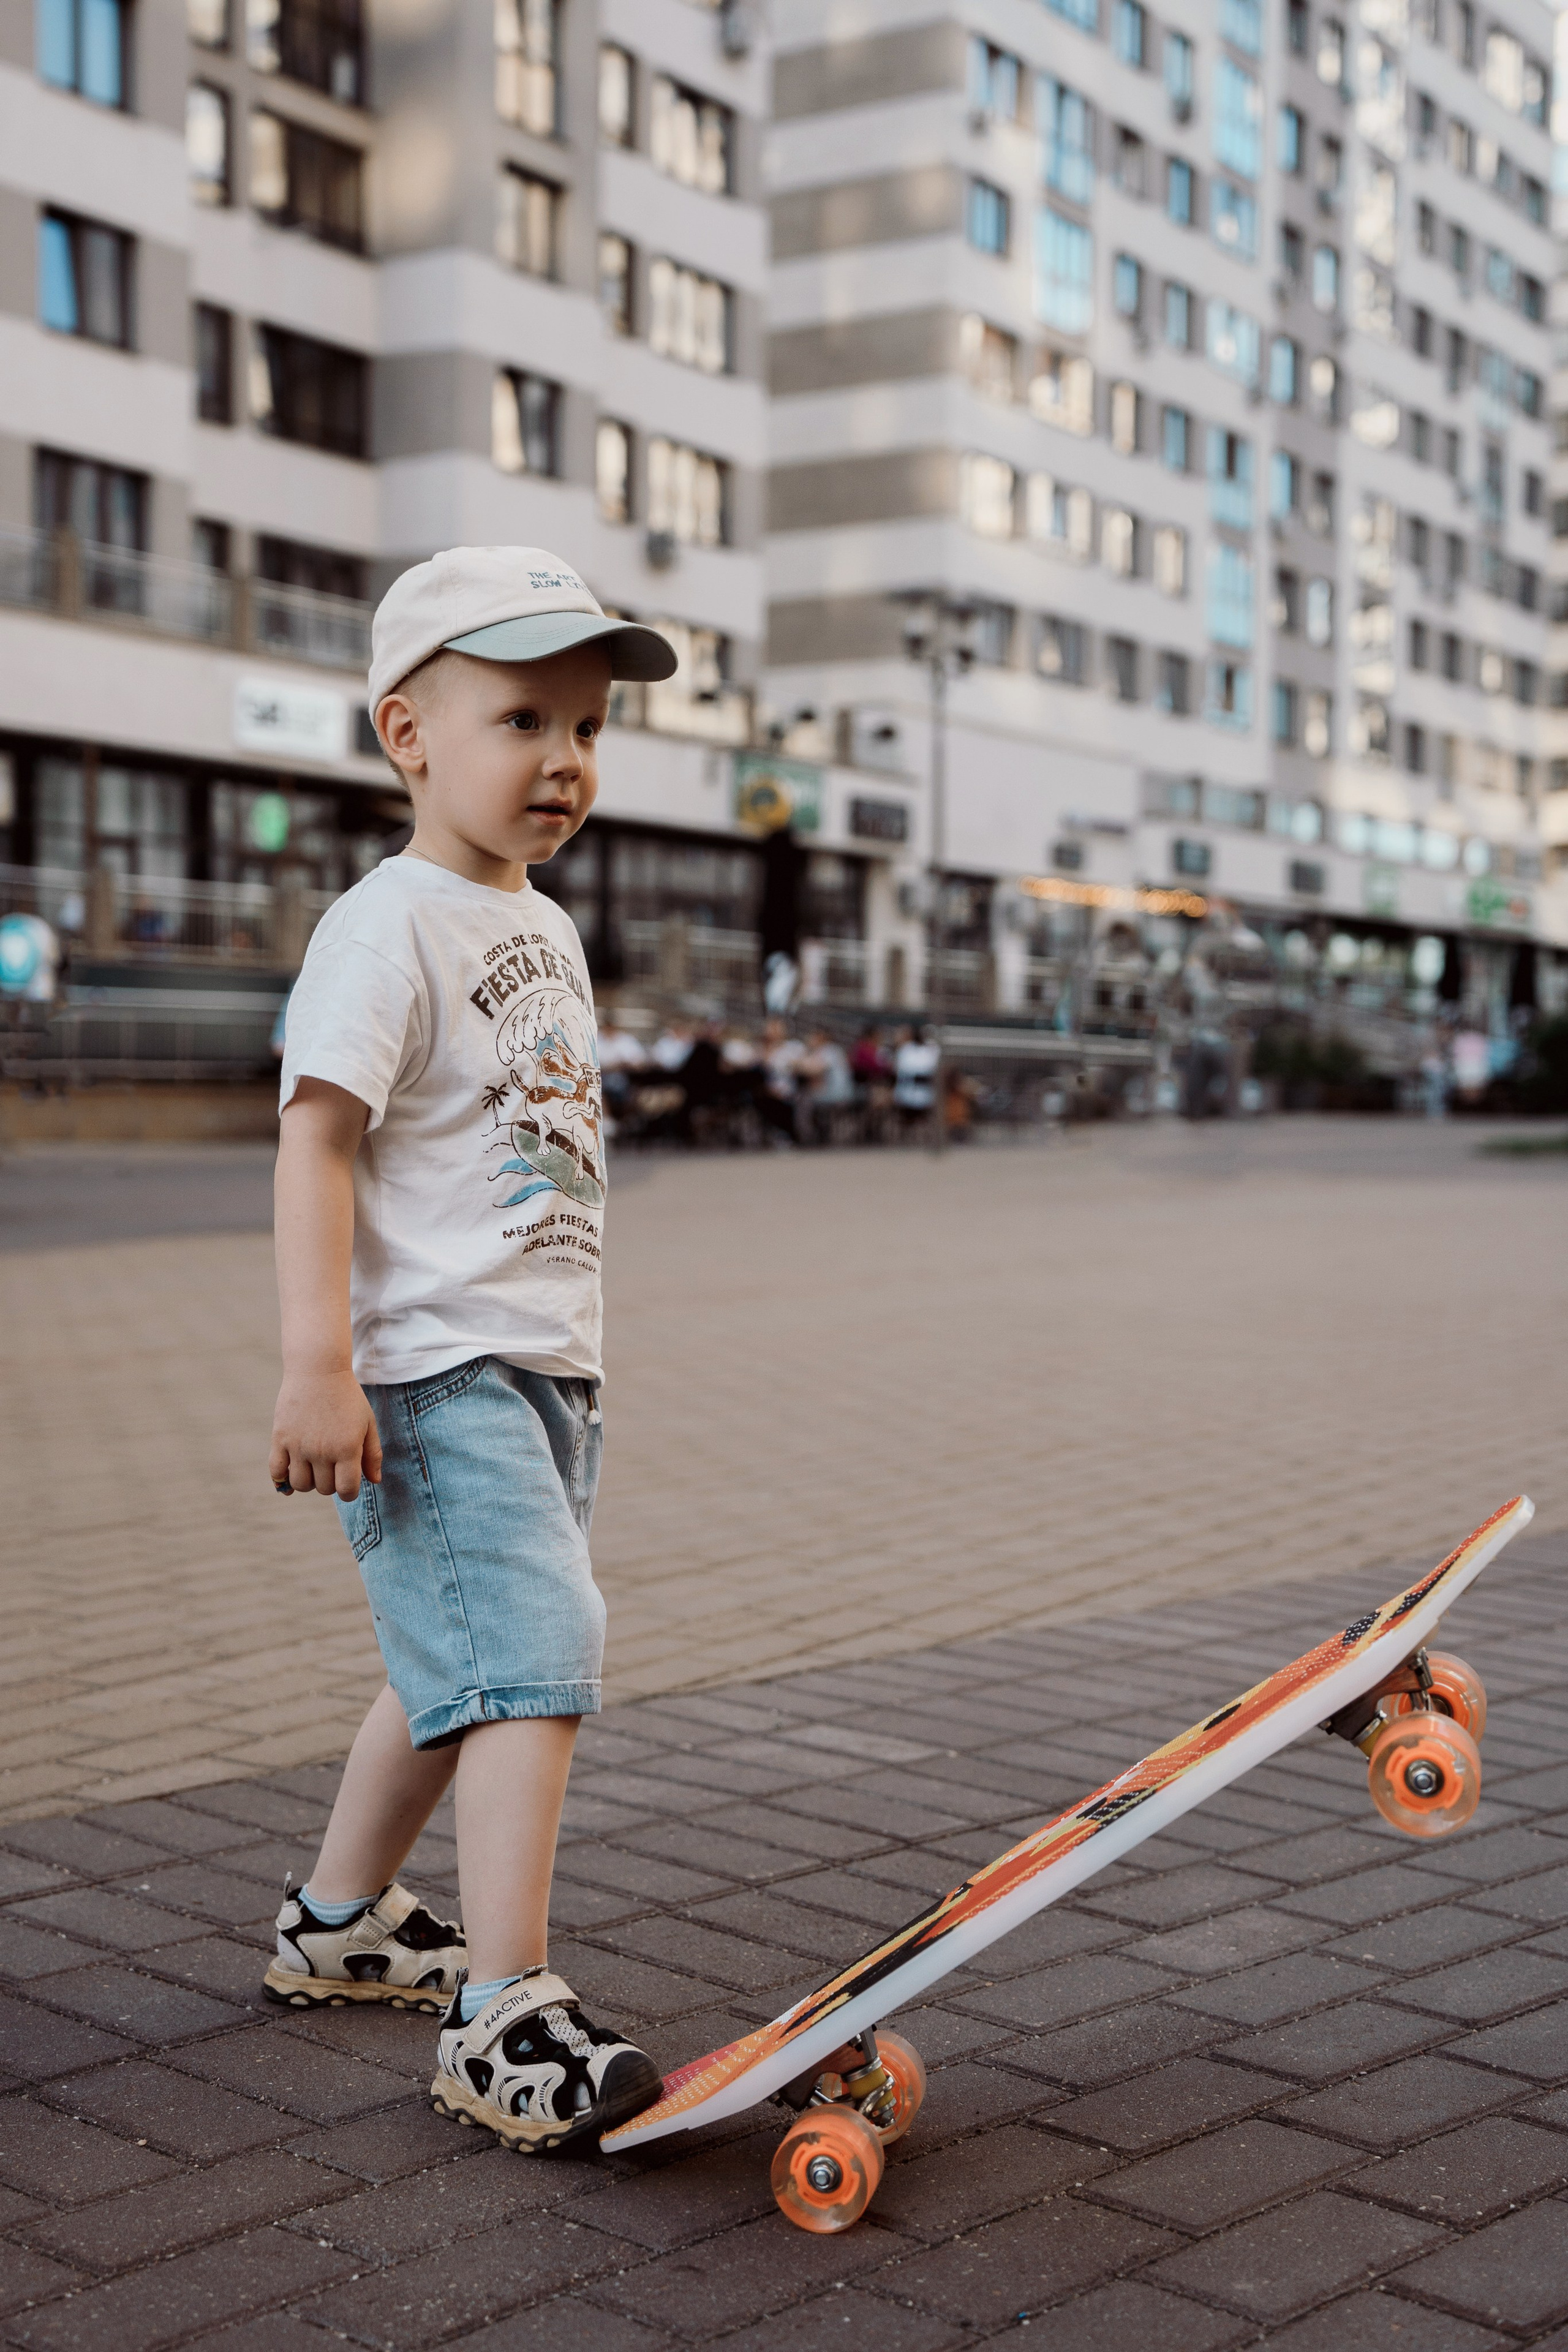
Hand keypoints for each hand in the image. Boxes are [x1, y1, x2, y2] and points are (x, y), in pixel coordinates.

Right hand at [269, 1370, 381, 1498]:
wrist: (318, 1370)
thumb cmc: (348, 1397)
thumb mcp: (367, 1423)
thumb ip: (373, 1454)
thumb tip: (375, 1481)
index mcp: (346, 1448)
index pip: (346, 1490)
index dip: (349, 1492)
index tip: (348, 1483)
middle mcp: (322, 1451)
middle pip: (323, 1489)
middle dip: (330, 1483)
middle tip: (332, 1467)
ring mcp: (298, 1446)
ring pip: (300, 1485)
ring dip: (308, 1482)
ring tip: (313, 1467)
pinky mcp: (280, 1438)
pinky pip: (276, 1471)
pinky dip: (281, 1479)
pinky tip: (289, 1473)